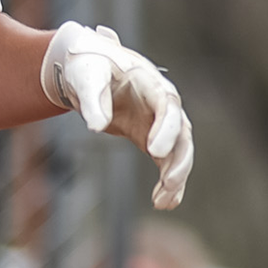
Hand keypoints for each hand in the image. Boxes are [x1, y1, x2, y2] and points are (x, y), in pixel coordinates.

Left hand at [41, 22, 193, 208]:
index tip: (154, 151)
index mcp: (149, 81)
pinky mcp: (152, 138)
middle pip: (181, 131)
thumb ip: (92, 99)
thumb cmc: (88, 64)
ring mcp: (159, 122)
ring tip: (163, 201)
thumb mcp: (85, 76)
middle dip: (178, 158)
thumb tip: (96, 127)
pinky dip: (168, 183)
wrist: (88, 67)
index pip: (168, 104)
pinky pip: (167, 163)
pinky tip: (164, 203)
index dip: (166, 128)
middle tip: (168, 182)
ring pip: (179, 151)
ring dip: (176, 177)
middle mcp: (162, 102)